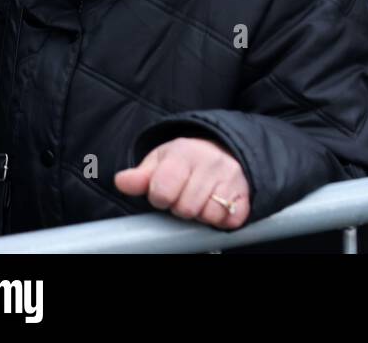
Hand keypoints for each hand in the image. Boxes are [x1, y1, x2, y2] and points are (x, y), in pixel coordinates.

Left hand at [115, 137, 250, 229]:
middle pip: (186, 207)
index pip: (163, 190)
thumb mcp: (160, 161)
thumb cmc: (186, 160)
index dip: (160, 197)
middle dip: (181, 207)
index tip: (164, 192)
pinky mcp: (245, 191)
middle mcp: (210, 162)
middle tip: (185, 196)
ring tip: (201, 200)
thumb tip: (121, 181)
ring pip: (208, 214)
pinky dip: (223, 219)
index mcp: (184, 152)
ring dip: (202, 213)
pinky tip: (218, 206)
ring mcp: (231, 176)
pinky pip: (231, 218)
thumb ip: (140, 176)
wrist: (224, 148)